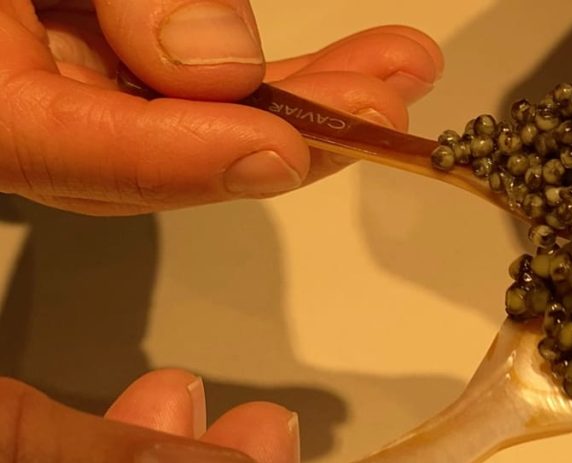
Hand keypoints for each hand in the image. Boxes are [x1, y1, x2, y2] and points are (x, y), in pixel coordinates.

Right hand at [0, 1, 443, 214]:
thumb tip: (219, 66)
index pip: (49, 142)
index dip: (171, 158)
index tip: (275, 150)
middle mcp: (7, 96)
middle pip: (141, 156)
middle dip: (277, 135)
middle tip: (376, 106)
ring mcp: (58, 80)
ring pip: (183, 126)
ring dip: (300, 106)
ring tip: (396, 73)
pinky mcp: (104, 60)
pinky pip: (189, 89)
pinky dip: (271, 80)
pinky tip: (353, 65)